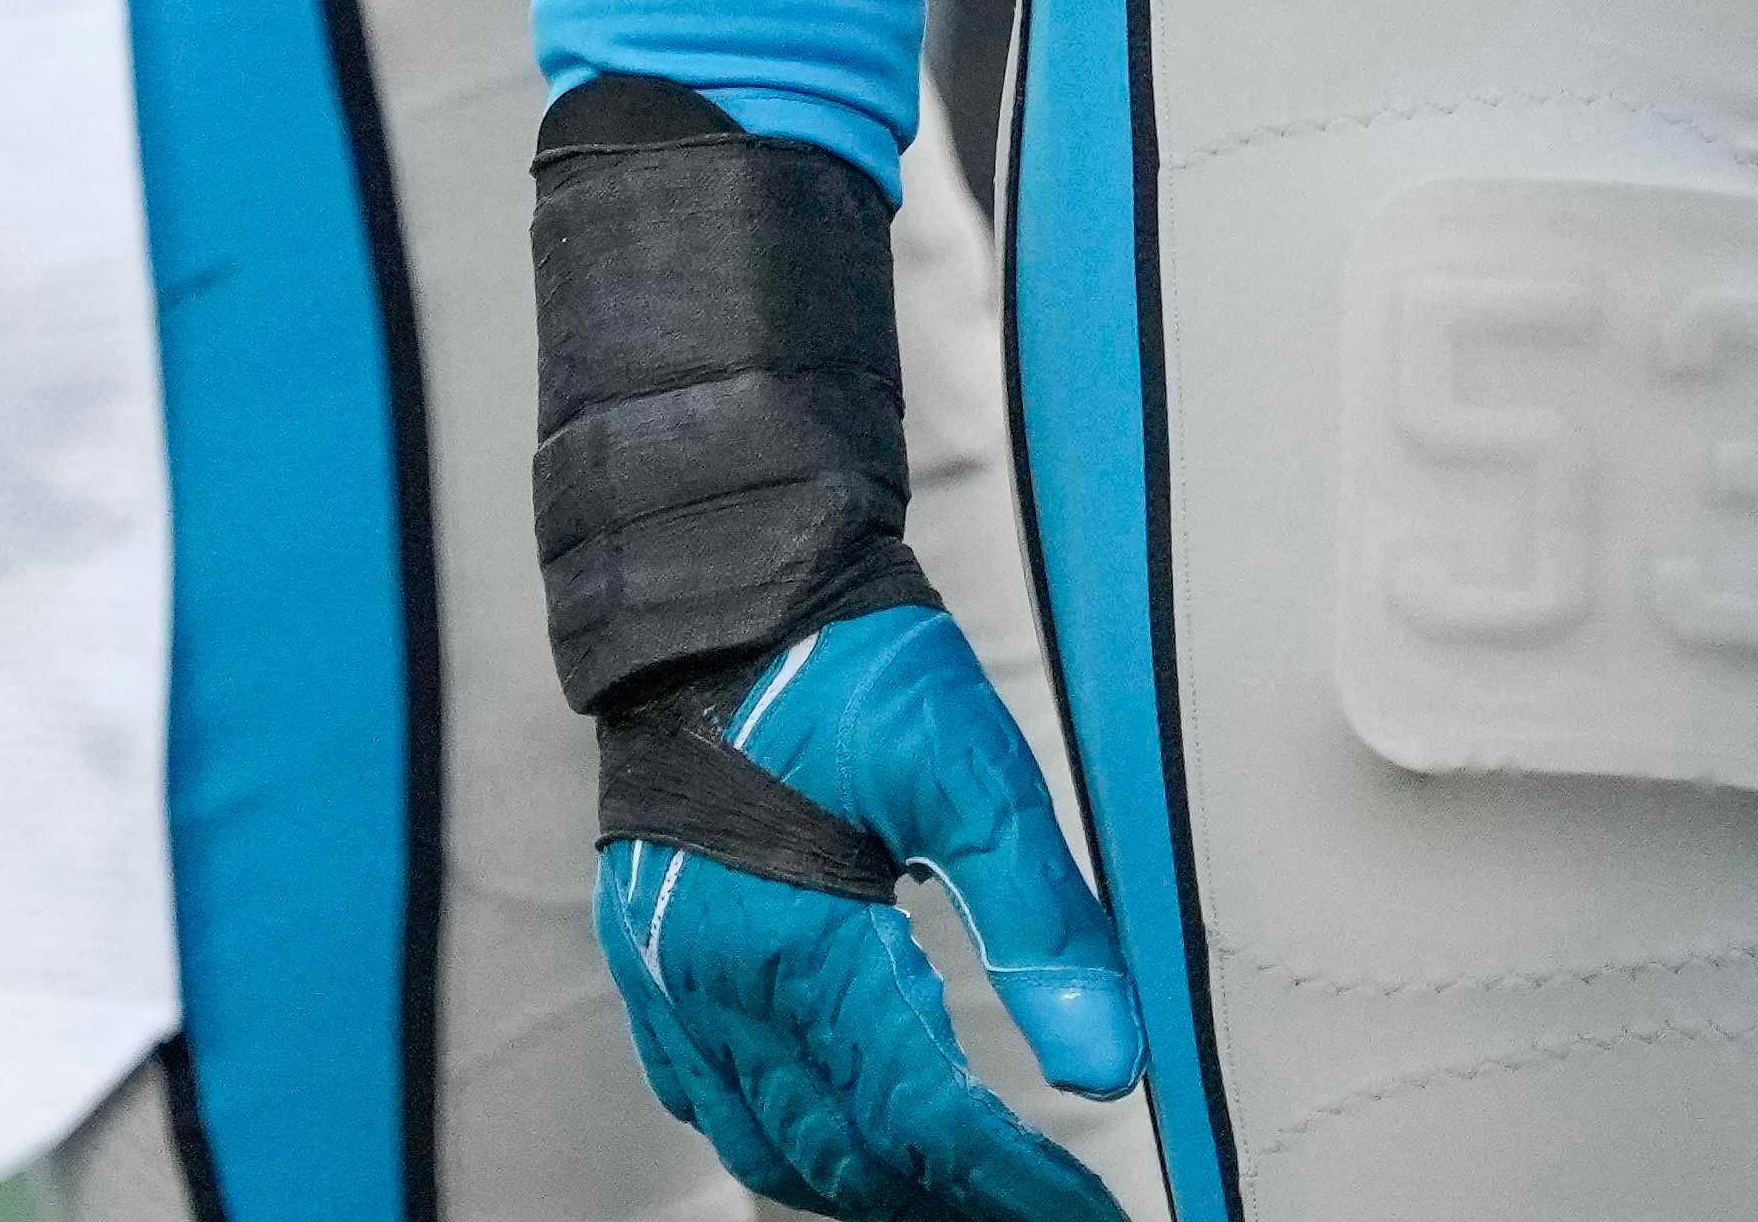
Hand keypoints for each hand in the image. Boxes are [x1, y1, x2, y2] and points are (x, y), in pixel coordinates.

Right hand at [594, 602, 1144, 1221]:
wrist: (717, 596)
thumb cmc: (840, 666)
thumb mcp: (969, 768)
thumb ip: (1040, 922)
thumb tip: (1104, 1060)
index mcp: (800, 944)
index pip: (925, 1118)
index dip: (1013, 1182)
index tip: (1085, 1209)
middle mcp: (721, 989)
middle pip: (850, 1157)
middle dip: (952, 1199)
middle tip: (1038, 1205)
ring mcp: (674, 988)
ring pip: (773, 1153)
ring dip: (870, 1192)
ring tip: (960, 1194)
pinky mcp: (654, 971)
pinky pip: (713, 1108)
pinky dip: (788, 1153)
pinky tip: (842, 1148)